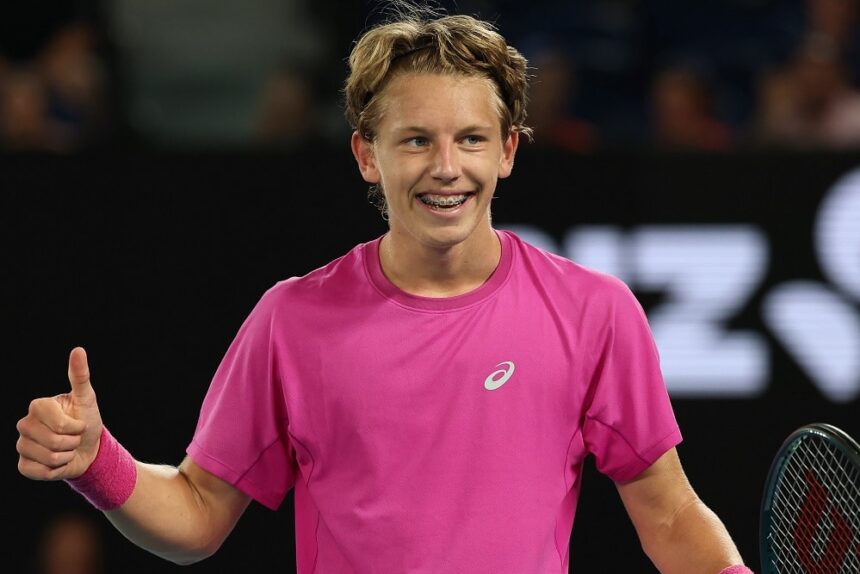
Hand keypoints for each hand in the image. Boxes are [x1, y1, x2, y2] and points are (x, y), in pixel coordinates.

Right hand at [17, 347, 103, 479]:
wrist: (88, 449)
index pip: (59, 424)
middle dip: (72, 442)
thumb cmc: (87, 421)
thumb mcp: (87, 398)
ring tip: (67, 449)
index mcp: (38, 406)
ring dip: (66, 456)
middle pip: (53, 441)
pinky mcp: (23, 465)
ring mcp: (21, 445)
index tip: (79, 423)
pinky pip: (39, 472)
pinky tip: (57, 463)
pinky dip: (55, 470)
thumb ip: (80, 375)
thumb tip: (78, 350)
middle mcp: (25, 424)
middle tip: (73, 438)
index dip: (76, 427)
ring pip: (48, 457)